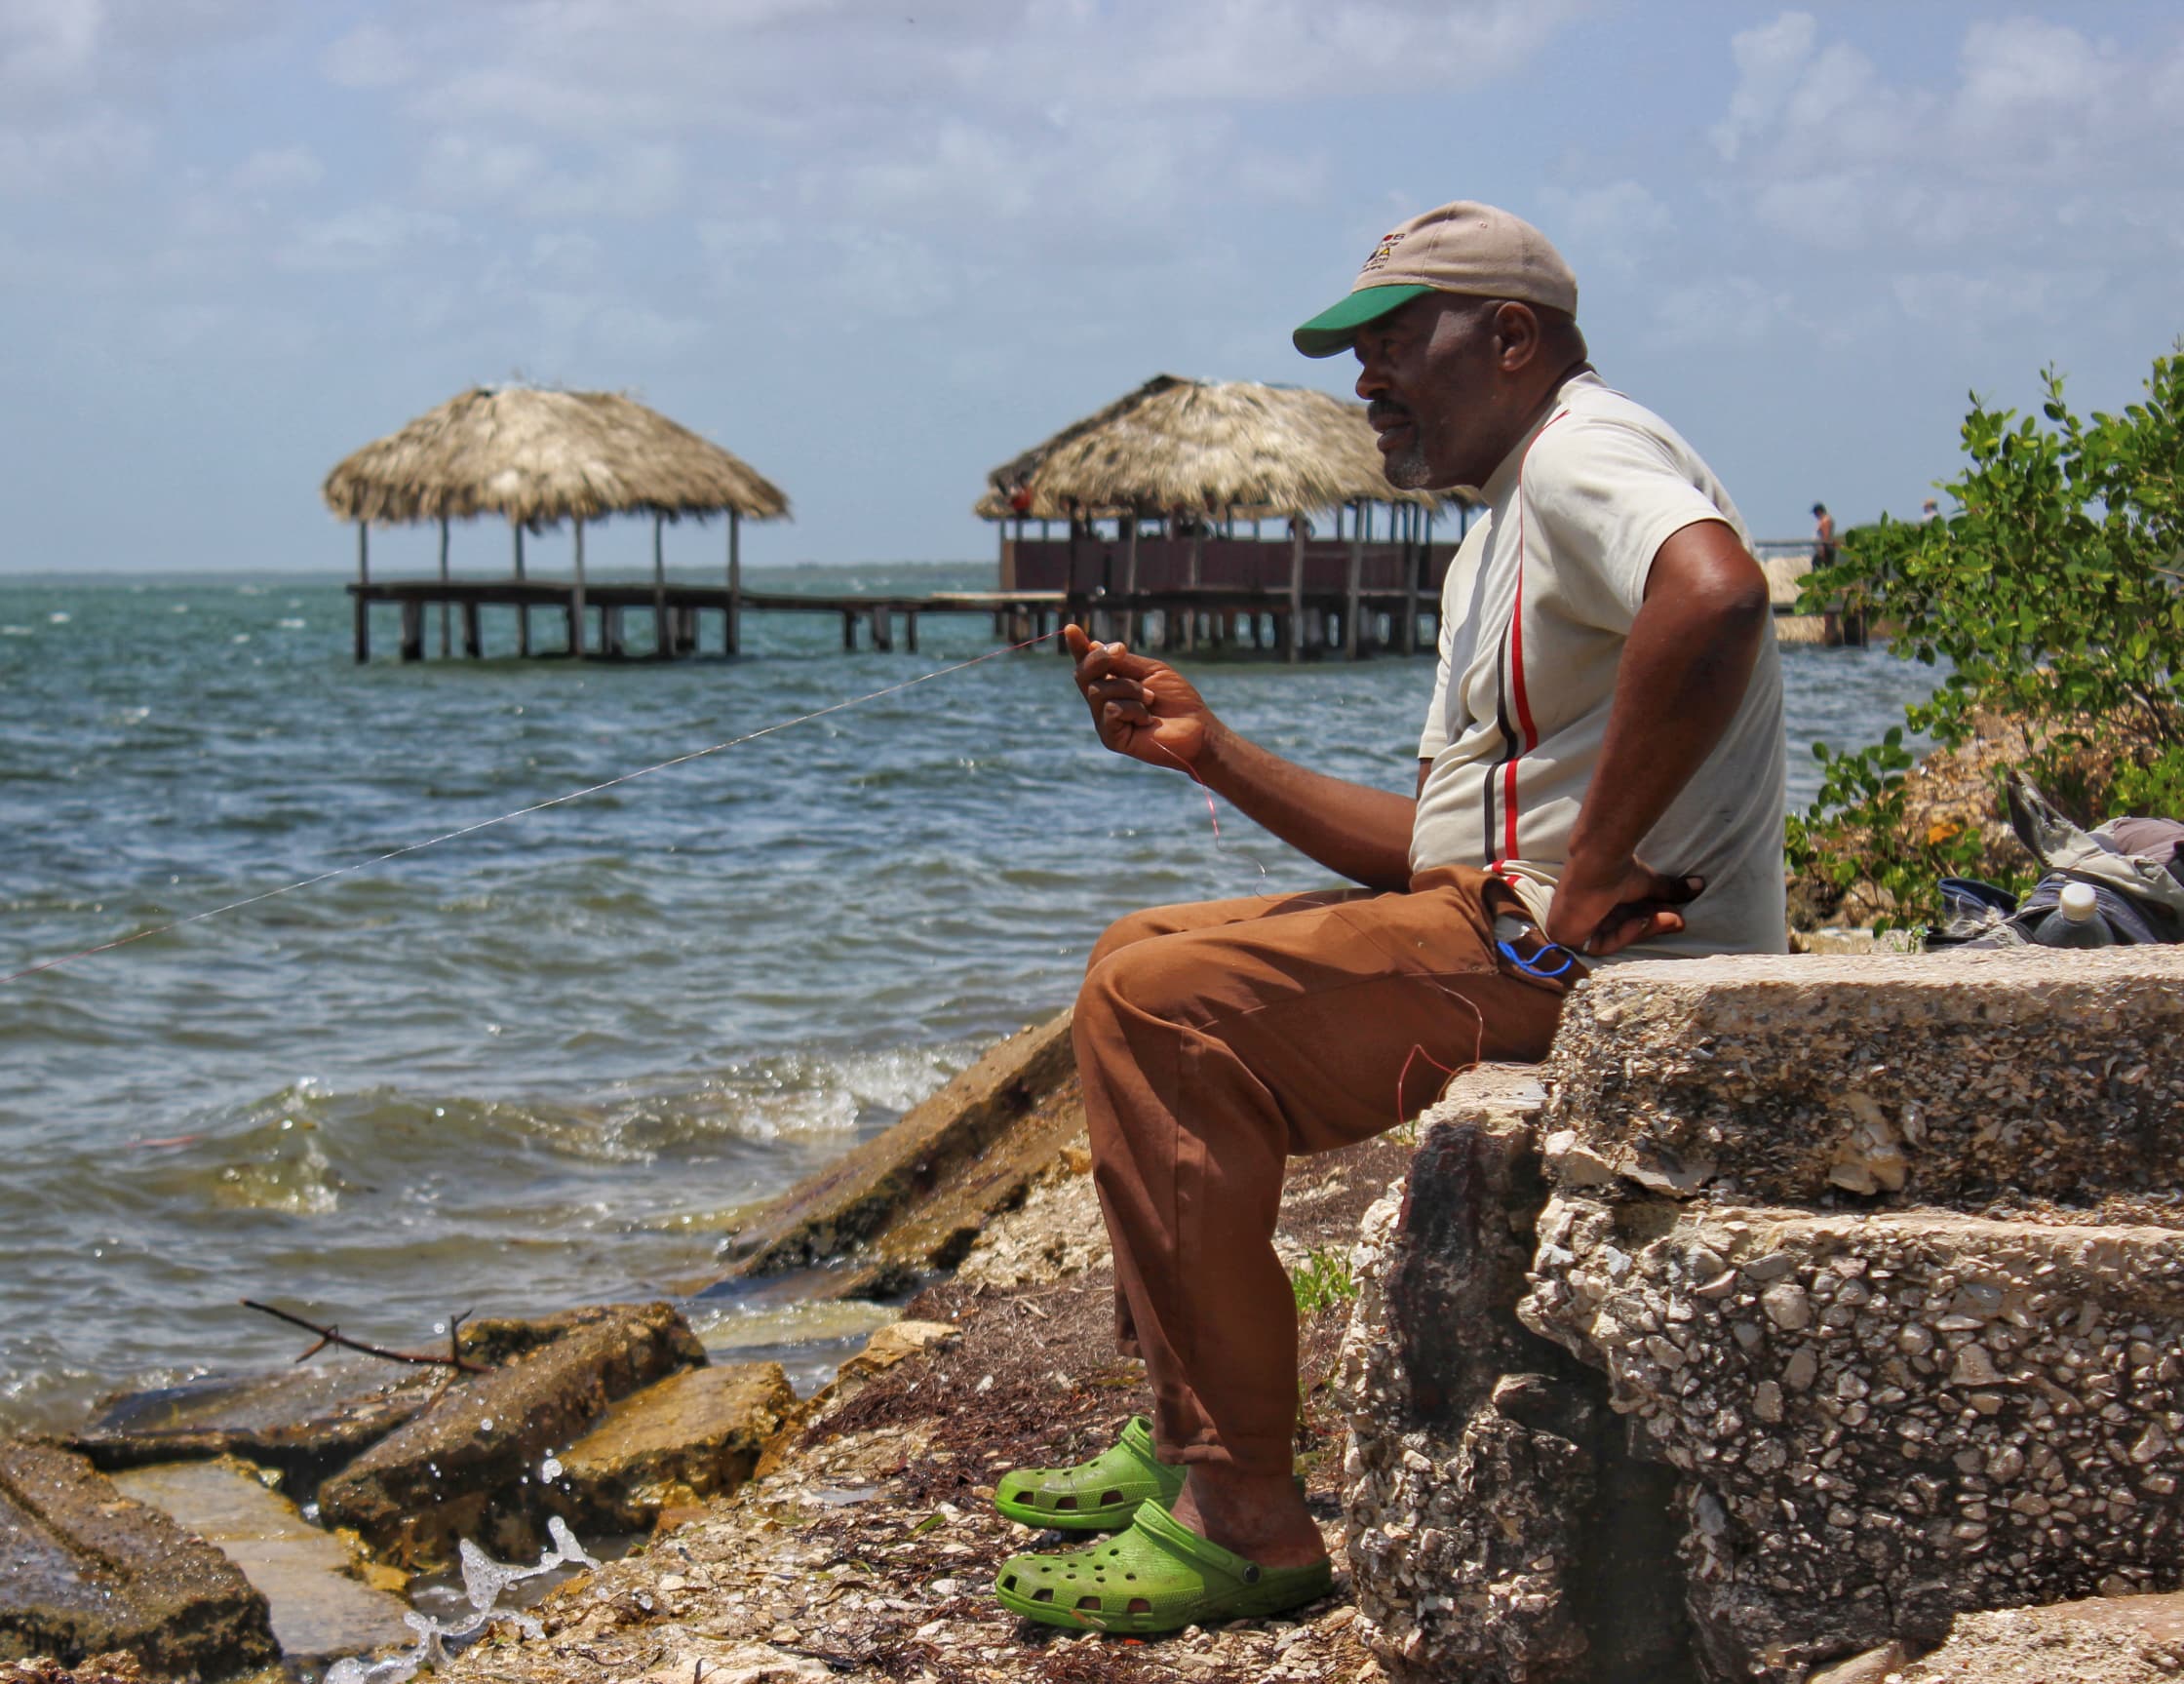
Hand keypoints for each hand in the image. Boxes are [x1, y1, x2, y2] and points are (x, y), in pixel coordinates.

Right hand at [1063, 624, 1215, 770]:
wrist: (1198, 728)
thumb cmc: (1178, 699)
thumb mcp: (1150, 671)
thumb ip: (1122, 662)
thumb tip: (1093, 644)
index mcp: (1112, 684)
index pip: (1088, 665)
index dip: (1078, 648)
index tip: (1071, 629)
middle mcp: (1103, 702)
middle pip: (1082, 674)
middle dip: (1100, 657)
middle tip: (1122, 650)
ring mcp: (1105, 721)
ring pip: (1098, 691)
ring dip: (1130, 689)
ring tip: (1150, 699)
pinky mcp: (1111, 738)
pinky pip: (1111, 710)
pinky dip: (1133, 708)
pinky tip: (1147, 718)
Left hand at [1544, 853, 1702, 958]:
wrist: (1598, 860)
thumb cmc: (1617, 868)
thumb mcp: (1648, 884)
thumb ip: (1669, 889)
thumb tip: (1701, 884)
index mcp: (1597, 902)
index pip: (1625, 919)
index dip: (1651, 920)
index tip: (1676, 917)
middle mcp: (1585, 914)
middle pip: (1621, 930)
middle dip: (1651, 925)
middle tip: (1678, 920)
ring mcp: (1573, 925)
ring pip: (1613, 938)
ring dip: (1642, 927)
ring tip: (1665, 916)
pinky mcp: (1566, 935)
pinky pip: (1598, 946)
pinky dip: (1621, 934)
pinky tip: (1638, 919)